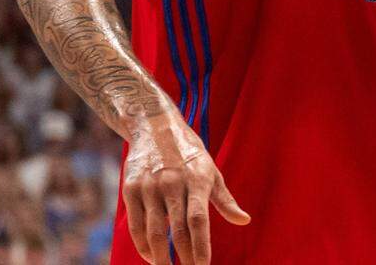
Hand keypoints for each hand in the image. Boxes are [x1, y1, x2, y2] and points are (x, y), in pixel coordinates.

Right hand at [122, 112, 249, 263]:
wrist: (154, 125)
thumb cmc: (189, 152)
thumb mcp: (211, 169)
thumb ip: (225, 199)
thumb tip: (244, 220)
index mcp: (196, 179)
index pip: (199, 221)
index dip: (201, 247)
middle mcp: (172, 183)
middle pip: (178, 230)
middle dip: (184, 259)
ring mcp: (149, 186)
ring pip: (154, 232)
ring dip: (161, 258)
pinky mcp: (131, 188)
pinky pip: (136, 225)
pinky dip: (143, 245)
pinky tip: (152, 256)